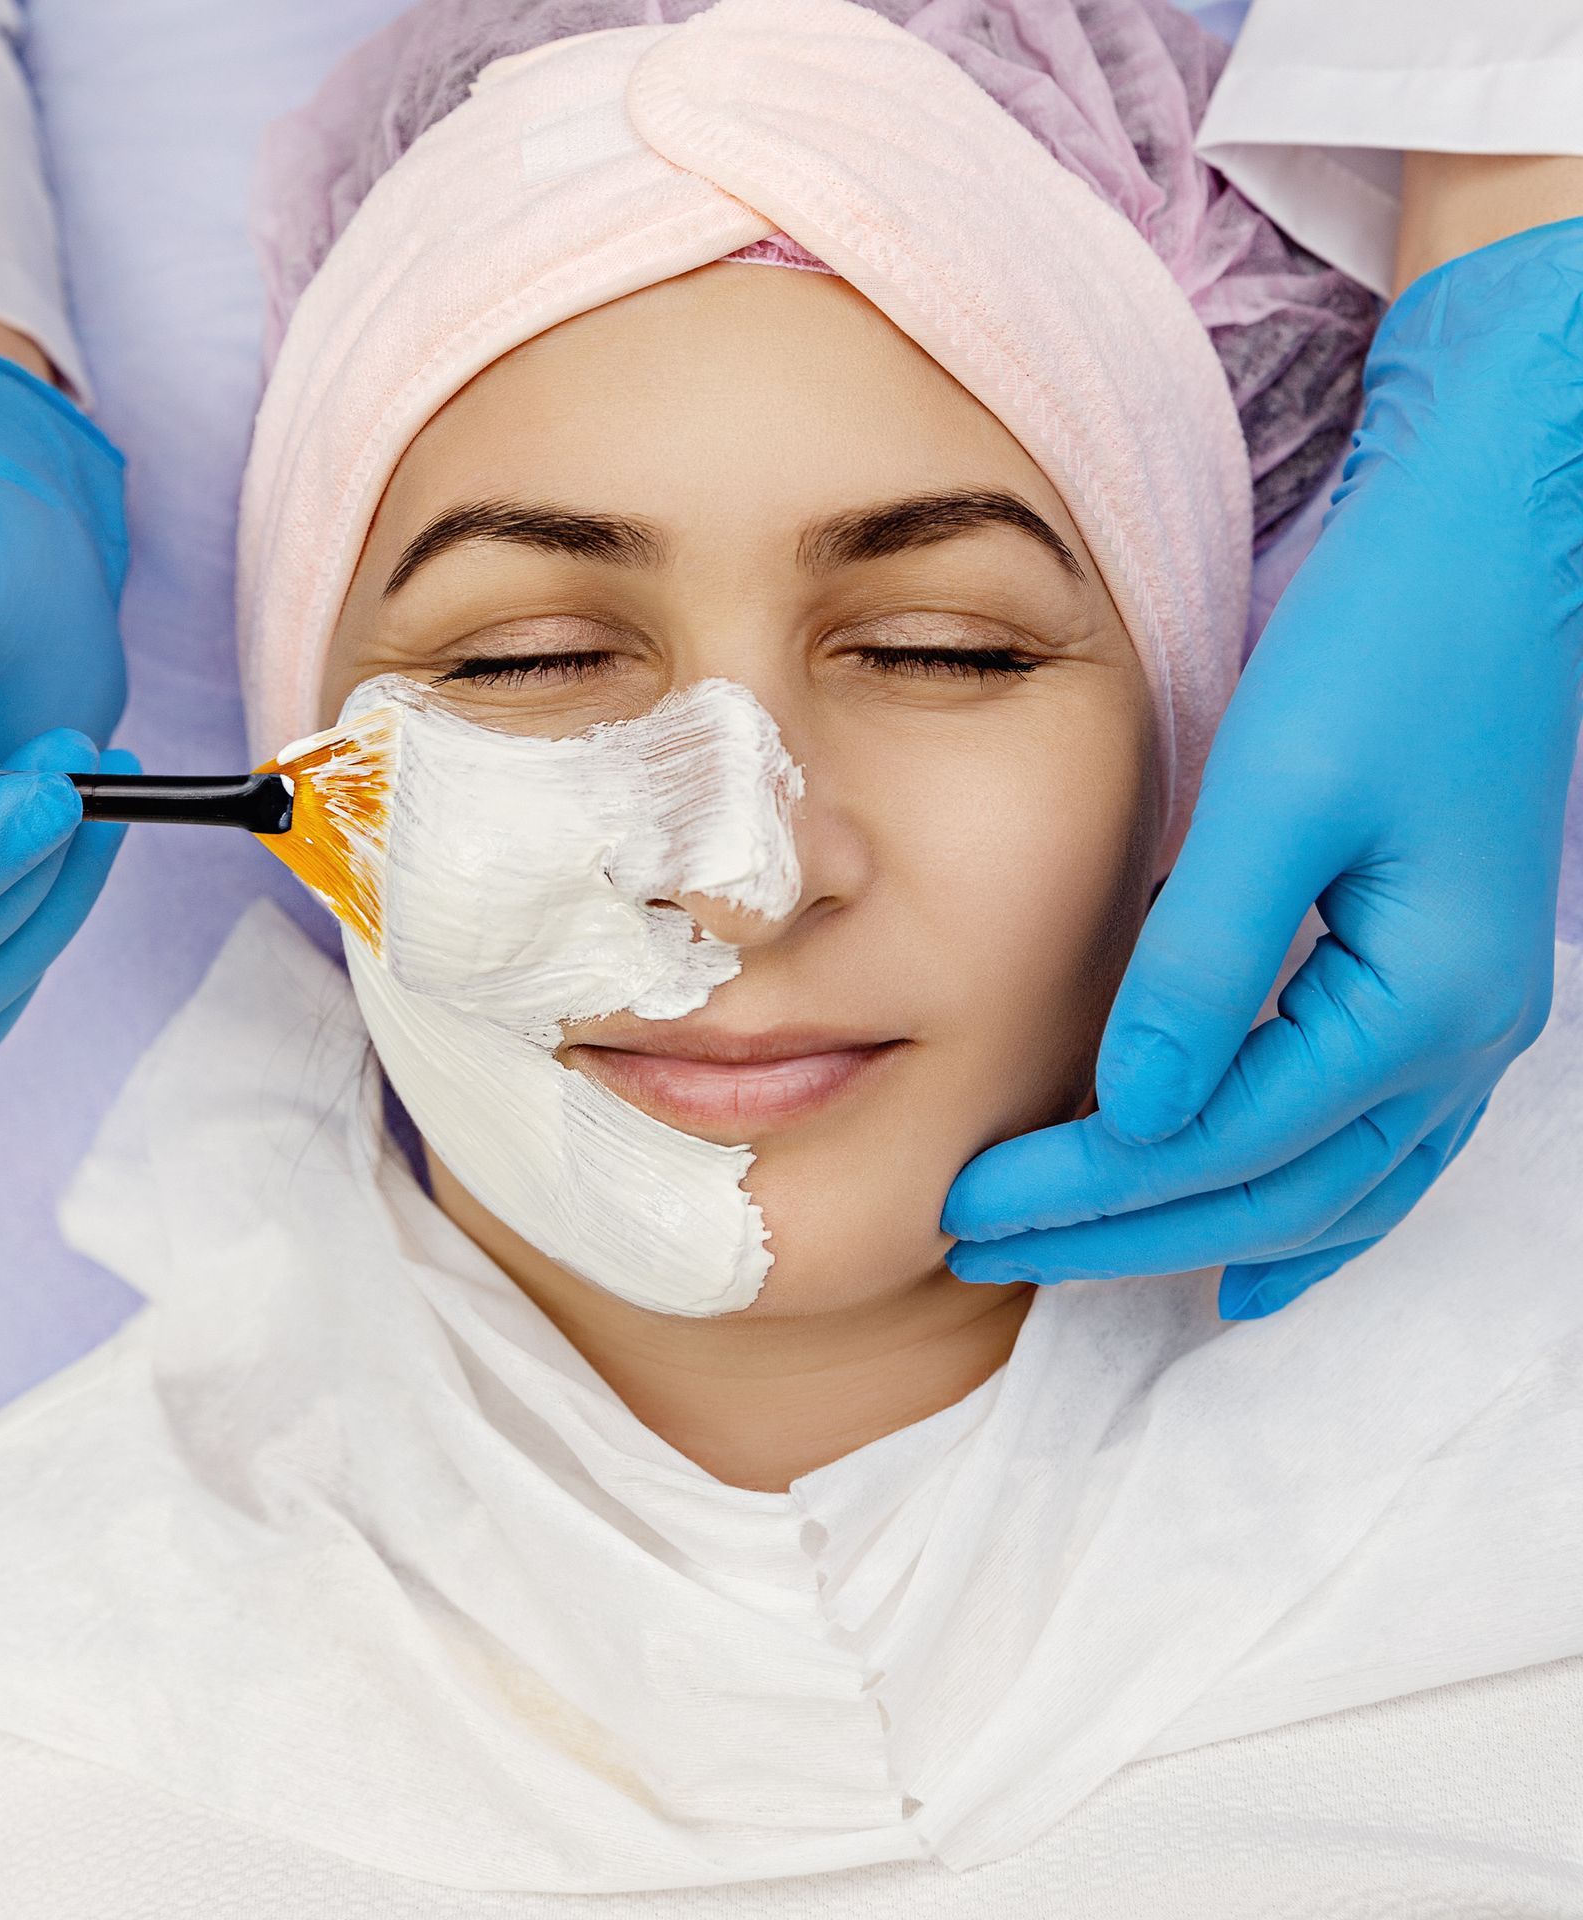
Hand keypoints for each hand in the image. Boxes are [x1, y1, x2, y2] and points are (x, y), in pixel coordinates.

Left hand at [942, 218, 1582, 1319]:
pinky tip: (1260, 1246)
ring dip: (1208, 1233)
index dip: (1083, 1186)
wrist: (1501, 549)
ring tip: (1096, 1273)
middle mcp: (1462, 1039)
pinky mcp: (1448, 983)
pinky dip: (1307, 1205)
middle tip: (982, 1248)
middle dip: (1120, 1229)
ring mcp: (1471, 1021)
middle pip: (1270, 1189)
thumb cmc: (1391, 647)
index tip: (964, 1202)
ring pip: (1334, 1187)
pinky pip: (1380, 1145)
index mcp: (1419, 1002)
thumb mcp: (1277, 796)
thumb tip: (1131, 1112)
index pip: (1219, 1143)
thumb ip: (1202, 963)